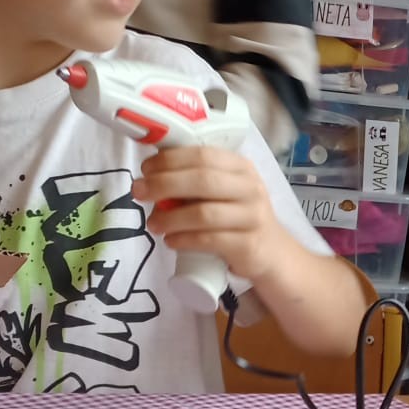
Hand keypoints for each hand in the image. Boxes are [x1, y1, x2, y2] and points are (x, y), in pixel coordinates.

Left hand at [135, 147, 282, 285]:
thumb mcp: (224, 190)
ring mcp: (252, 217)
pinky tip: (170, 241)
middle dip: (163, 184)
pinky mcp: (248, 245)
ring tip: (152, 224)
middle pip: (202, 180)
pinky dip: (184, 240)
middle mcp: (249, 188)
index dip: (169, 160)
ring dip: (170, 218)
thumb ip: (196, 180)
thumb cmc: (237, 216)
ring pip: (204, 213)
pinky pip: (210, 240)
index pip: (202, 155)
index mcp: (240, 167)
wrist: (270, 252)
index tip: (145, 169)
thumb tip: (150, 177)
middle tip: (139, 192)